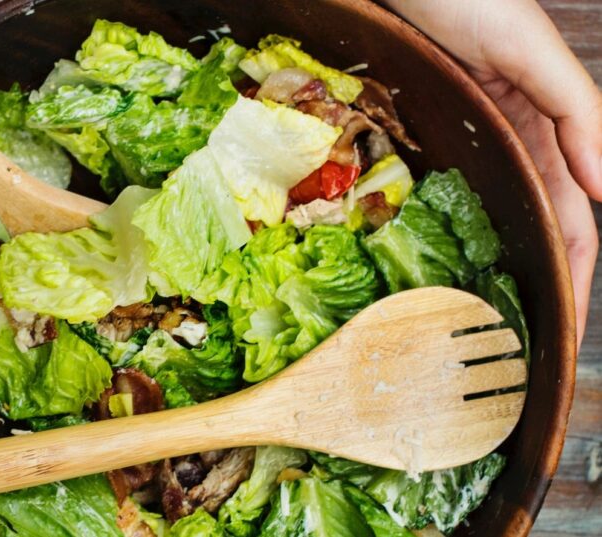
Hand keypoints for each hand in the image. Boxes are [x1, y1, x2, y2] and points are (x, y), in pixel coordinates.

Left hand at [382, 0, 600, 345]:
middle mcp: (511, 145)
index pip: (575, 220)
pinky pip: (446, 194)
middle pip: (535, 231)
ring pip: (494, 220)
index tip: (565, 327)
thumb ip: (578, 111)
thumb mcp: (534, 52)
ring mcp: (469, 144)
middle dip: (538, 286)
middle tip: (522, 345)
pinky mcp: (427, 137)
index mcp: (549, 132)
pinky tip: (446, 267)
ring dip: (497, 267)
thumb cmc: (469, 0)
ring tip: (486, 321)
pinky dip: (453, 233)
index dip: (574, 274)